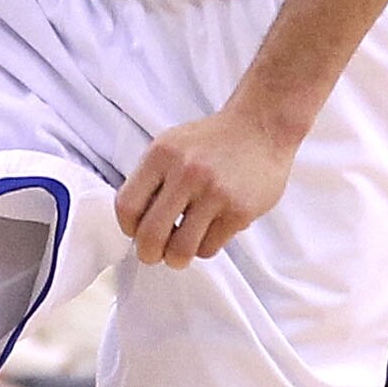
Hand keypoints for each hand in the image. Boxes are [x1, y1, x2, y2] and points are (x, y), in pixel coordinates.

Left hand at [115, 103, 296, 268]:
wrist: (261, 127)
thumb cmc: (212, 141)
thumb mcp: (171, 145)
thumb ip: (150, 179)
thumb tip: (133, 223)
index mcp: (162, 155)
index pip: (126, 206)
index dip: (128, 228)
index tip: (136, 232)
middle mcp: (186, 172)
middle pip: (150, 235)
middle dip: (148, 254)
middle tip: (153, 255)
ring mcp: (214, 193)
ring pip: (181, 250)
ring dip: (176, 258)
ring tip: (179, 252)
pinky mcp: (239, 211)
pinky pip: (209, 248)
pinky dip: (204, 247)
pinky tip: (207, 233)